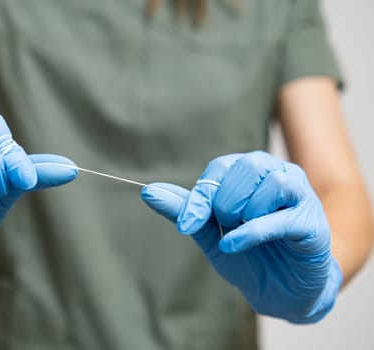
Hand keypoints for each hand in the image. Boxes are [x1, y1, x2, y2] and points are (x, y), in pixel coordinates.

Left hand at [141, 151, 341, 322]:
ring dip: (245, 211)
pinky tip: (234, 244)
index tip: (187, 223)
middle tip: (224, 224)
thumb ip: (186, 211)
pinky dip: (252, 231)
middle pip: (248, 165)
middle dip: (225, 199)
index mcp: (251, 174)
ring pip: (271, 182)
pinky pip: (282, 218)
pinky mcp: (311, 224)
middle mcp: (278, 176)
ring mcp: (300, 197)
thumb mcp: (209, 233)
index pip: (221, 167)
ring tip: (240, 232)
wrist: (280, 292)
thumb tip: (148, 191)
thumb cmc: (247, 256)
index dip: (201, 193)